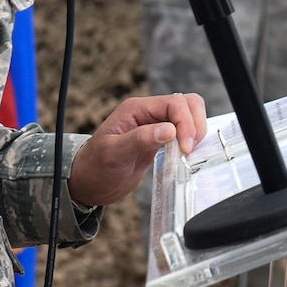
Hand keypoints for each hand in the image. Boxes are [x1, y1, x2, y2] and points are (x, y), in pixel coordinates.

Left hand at [66, 92, 209, 207]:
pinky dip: (191, 140)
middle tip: (190, 150)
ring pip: (189, 115)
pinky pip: (184, 132)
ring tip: (189, 153)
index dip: (185, 123)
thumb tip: (170, 130)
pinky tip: (186, 155)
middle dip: (195, 124)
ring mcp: (156, 125)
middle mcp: (149, 112)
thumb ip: (140, 140)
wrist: (90, 183)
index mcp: (136, 109)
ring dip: (196, 131)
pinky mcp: (162, 139)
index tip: (186, 148)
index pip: (174, 104)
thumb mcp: (113, 154)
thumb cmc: (95, 167)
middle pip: (187, 104)